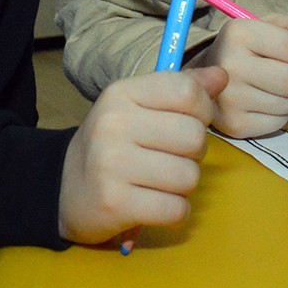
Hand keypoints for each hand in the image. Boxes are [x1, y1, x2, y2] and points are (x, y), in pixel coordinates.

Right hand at [57, 66, 227, 245]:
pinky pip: (176, 209)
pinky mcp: (115, 203)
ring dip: (183, 186)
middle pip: (194, 137)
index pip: (188, 92)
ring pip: (189, 176)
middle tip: (171, 158)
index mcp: (123, 93)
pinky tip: (155, 204)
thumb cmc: (114, 143)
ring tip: (160, 183)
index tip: (191, 122)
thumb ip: (182, 89)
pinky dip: (174, 212)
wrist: (66, 187)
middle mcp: (114, 124)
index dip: (204, 110)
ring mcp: (111, 164)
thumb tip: (221, 76)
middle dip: (193, 153)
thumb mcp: (140, 107)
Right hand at [185, 12, 287, 138]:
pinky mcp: (234, 125)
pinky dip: (285, 113)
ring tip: (287, 87)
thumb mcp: (268, 25)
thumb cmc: (245, 48)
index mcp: (239, 33)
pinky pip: (279, 122)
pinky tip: (272, 101)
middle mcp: (231, 66)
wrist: (205, 76)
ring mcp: (230, 99)